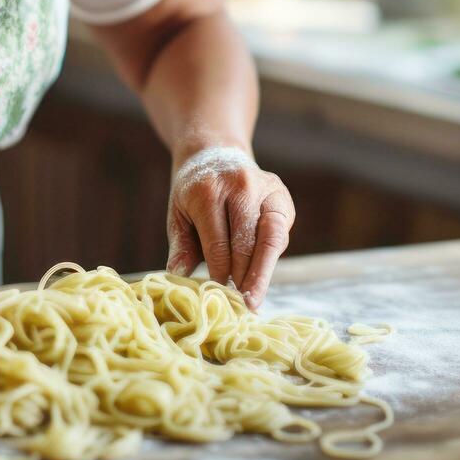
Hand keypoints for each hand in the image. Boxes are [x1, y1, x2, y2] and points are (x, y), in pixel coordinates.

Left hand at [165, 147, 294, 309]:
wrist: (216, 153)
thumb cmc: (193, 191)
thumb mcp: (178, 213)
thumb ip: (181, 245)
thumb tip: (178, 275)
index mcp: (208, 190)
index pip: (218, 242)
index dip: (220, 273)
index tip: (219, 296)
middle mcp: (241, 185)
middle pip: (248, 242)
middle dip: (244, 277)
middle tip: (242, 306)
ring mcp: (265, 188)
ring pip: (271, 238)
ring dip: (264, 272)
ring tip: (256, 300)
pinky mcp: (281, 196)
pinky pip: (280, 232)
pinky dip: (271, 256)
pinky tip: (261, 276)